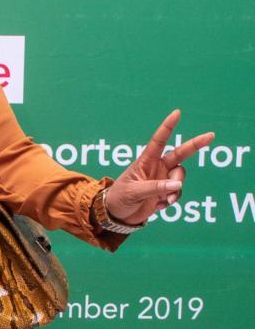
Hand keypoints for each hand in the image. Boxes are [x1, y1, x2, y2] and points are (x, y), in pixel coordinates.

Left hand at [104, 109, 215, 225]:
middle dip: (195, 145)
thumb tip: (177, 184)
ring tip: (165, 199)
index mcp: (146, 161)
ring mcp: (162, 179)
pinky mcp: (165, 192)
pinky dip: (172, 199)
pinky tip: (159, 205)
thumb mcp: (135, 192)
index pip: (159, 141)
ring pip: (180, 177)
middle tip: (211, 135)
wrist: (118, 216)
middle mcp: (157, 167)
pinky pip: (177, 192)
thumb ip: (156, 187)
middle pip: (180, 154)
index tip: (177, 113)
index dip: (168, 127)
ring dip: (175, 187)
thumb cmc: (120, 198)